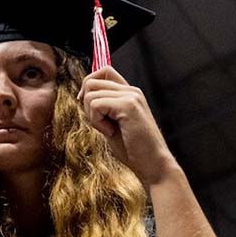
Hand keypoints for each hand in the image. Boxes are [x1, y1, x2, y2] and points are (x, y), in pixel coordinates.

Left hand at [77, 67, 179, 185]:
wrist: (153, 165)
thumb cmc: (133, 149)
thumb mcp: (113, 123)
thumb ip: (103, 107)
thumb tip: (82, 96)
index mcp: (129, 93)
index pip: (103, 71)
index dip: (88, 86)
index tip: (89, 107)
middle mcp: (131, 90)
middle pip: (92, 80)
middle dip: (86, 104)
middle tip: (100, 123)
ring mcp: (131, 96)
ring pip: (90, 93)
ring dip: (92, 116)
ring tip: (108, 130)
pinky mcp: (128, 105)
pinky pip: (95, 105)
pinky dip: (96, 122)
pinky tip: (111, 132)